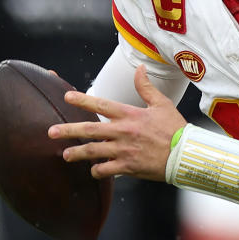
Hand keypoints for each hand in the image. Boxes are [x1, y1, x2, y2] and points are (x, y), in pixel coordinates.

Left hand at [48, 64, 183, 181]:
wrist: (187, 155)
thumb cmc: (176, 129)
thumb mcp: (162, 104)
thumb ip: (146, 87)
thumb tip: (141, 68)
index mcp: (130, 115)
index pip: (101, 104)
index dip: (82, 100)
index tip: (67, 97)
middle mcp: (123, 132)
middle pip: (89, 130)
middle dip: (68, 130)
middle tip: (51, 132)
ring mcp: (124, 151)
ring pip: (93, 152)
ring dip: (77, 154)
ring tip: (65, 155)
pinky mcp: (129, 167)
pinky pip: (107, 170)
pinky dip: (98, 171)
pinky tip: (94, 171)